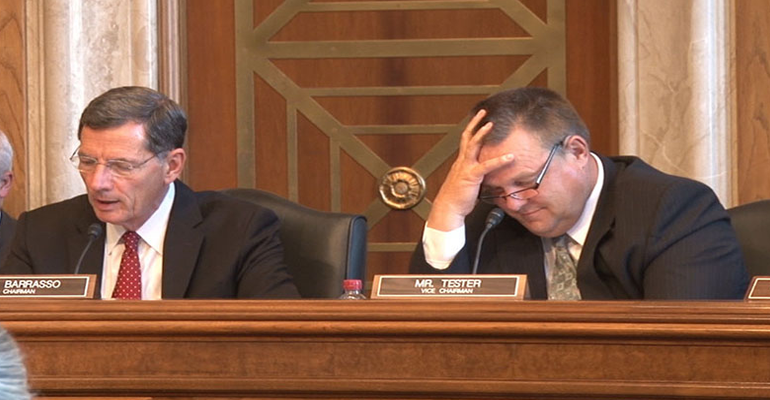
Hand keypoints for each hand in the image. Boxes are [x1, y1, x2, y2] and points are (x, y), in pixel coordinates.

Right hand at [427, 109, 513, 230]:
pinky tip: (510, 157)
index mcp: (461, 162)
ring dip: (482, 133)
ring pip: (473, 145)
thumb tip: (485, 175)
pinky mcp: (471, 176)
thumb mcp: (467, 183)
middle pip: (467, 137)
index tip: (477, 119)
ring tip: (491, 123)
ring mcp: (465, 167)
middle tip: (482, 111)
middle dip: (475, 123)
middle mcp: (462, 162)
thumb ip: (475, 176)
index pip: (466, 141)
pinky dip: (500, 160)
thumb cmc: (457, 199)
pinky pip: (486, 166)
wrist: (448, 208)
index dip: (472, 129)